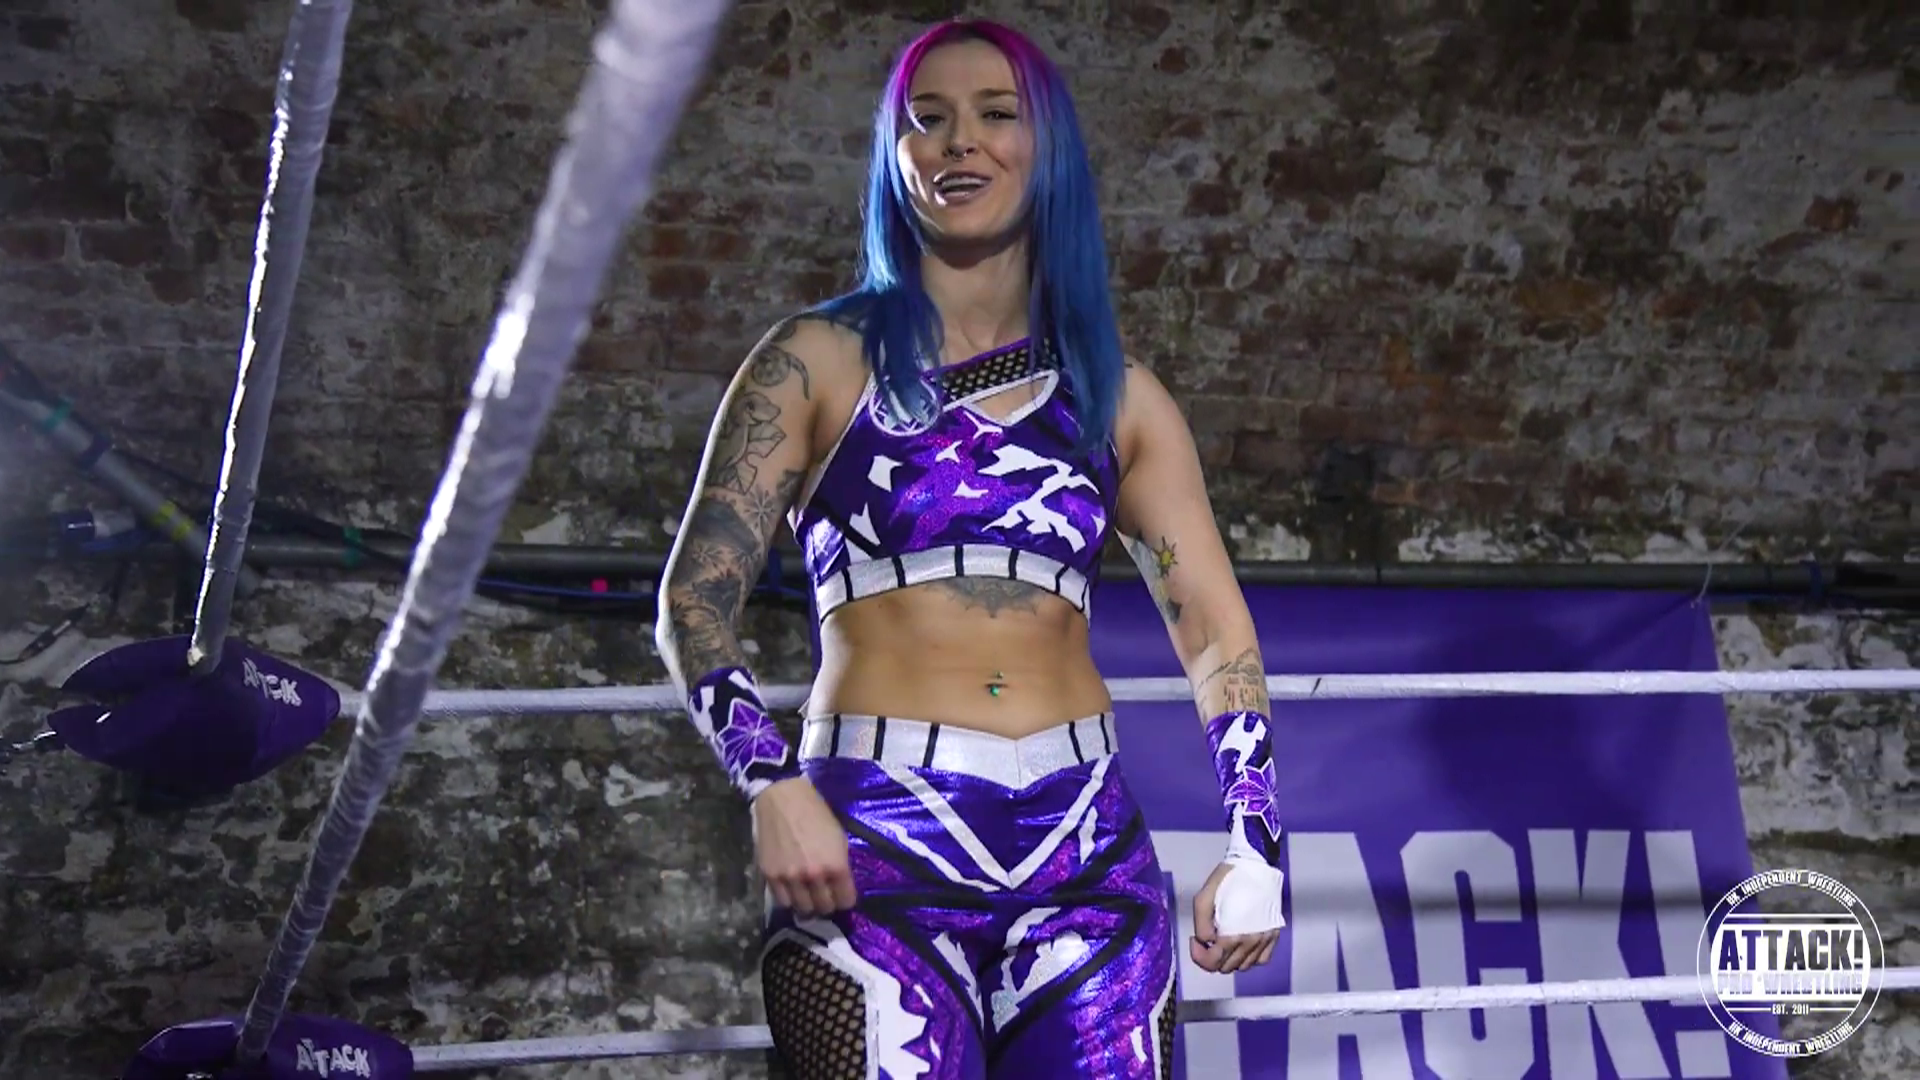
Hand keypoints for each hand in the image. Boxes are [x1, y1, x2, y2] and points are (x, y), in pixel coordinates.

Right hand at [751, 775, 857, 916]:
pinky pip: (783, 901)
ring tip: (808, 893)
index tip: (842, 894)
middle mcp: (814, 876)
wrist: (783, 799)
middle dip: (828, 902)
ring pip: (803, 909)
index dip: (845, 899)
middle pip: (825, 908)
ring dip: (808, 903)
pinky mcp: (770, 876)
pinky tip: (792, 888)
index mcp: (835, 865)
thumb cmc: (816, 813)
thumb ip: (840, 866)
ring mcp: (790, 878)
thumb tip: (840, 887)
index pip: (846, 901)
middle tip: (825, 893)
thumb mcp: (839, 839)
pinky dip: (790, 898)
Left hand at [1190, 860, 1280, 974]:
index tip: (1195, 941)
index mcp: (1233, 935)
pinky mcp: (1274, 935)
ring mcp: (1265, 940)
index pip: (1213, 963)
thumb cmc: (1228, 879)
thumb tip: (1207, 942)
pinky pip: (1262, 960)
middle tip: (1206, 939)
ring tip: (1222, 941)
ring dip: (1229, 959)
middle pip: (1227, 967)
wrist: (1256, 865)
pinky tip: (1241, 946)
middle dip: (1211, 957)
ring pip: (1243, 966)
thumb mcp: (1203, 898)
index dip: (1198, 956)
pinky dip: (1249, 959)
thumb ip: (1201, 925)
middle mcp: (1251, 943)